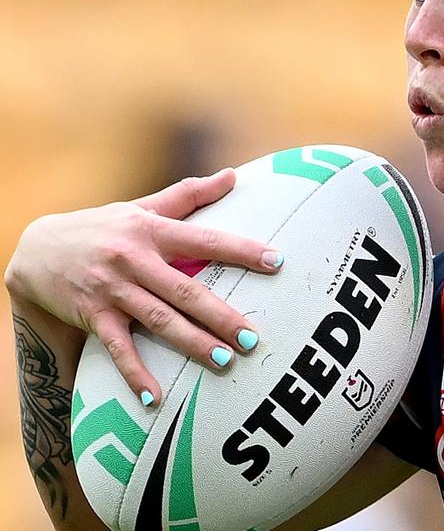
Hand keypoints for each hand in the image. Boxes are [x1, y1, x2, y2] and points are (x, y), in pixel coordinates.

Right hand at [4, 169, 282, 403]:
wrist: (35, 250)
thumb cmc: (102, 228)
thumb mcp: (141, 207)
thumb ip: (188, 195)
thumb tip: (234, 175)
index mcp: (152, 231)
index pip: (205, 240)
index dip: (242, 250)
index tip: (277, 262)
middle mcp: (134, 260)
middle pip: (185, 290)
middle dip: (220, 315)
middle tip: (253, 338)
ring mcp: (112, 290)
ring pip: (158, 320)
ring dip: (191, 343)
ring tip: (224, 361)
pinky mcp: (93, 316)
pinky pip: (117, 349)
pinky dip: (135, 375)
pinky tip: (155, 398)